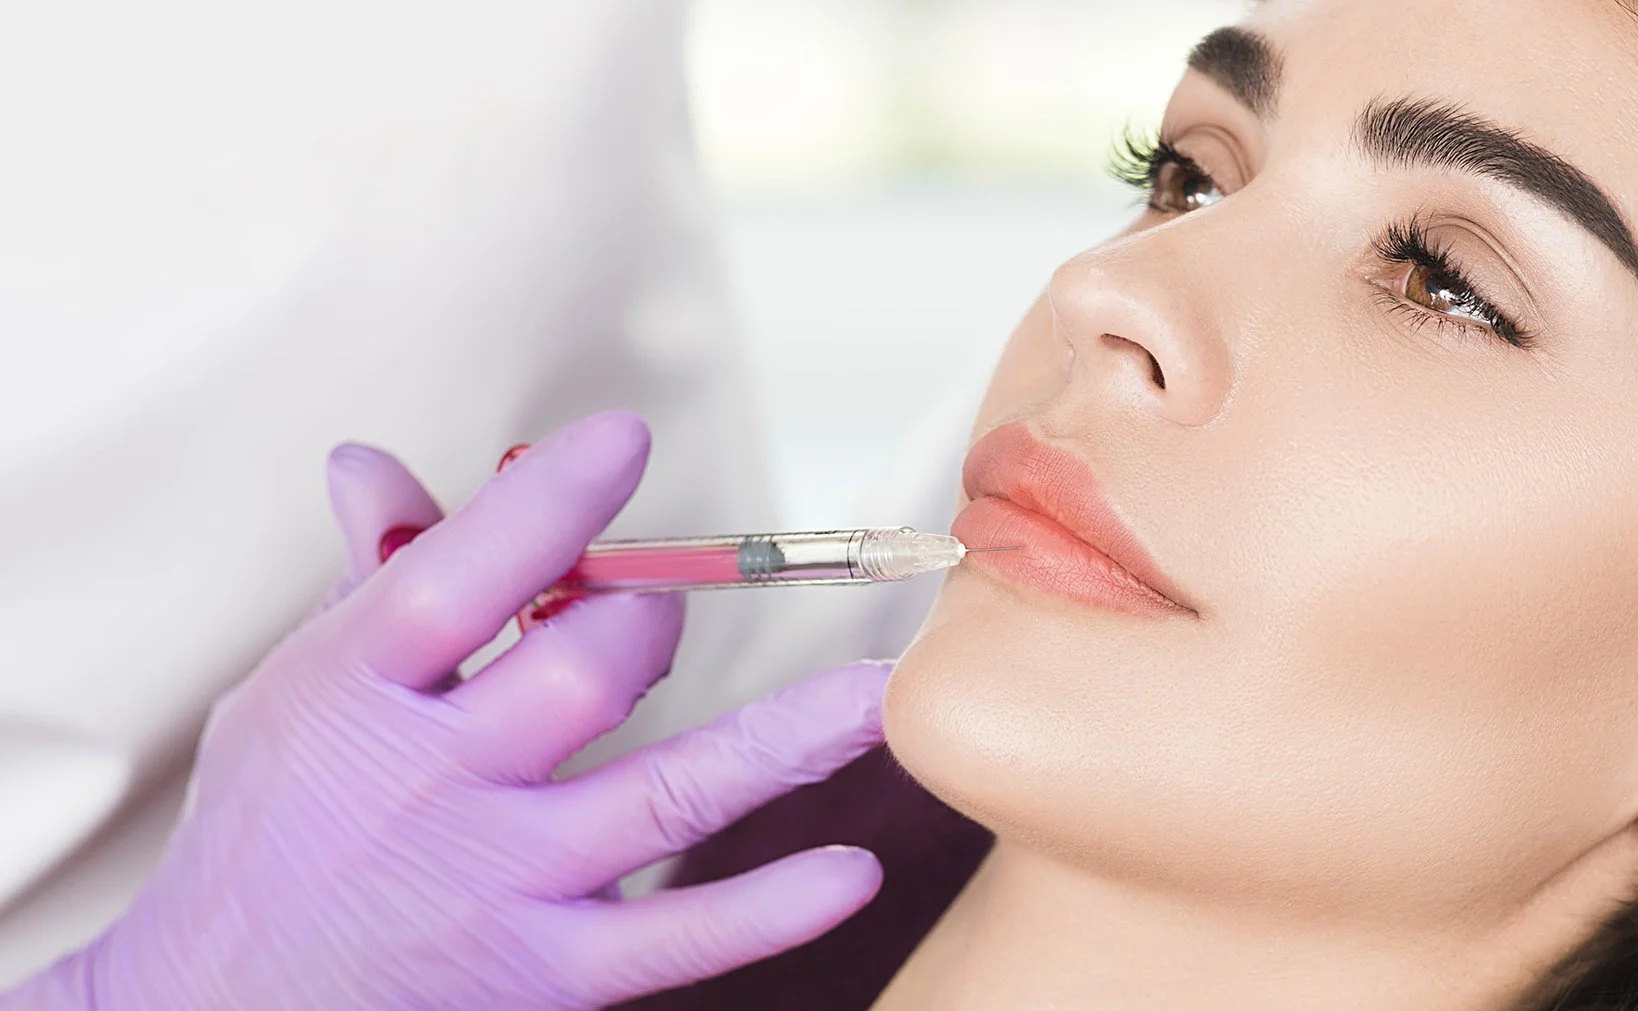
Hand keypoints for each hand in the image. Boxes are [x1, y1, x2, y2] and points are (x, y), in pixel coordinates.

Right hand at [8, 412, 888, 1009]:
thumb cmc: (272, 837)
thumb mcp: (291, 699)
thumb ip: (367, 584)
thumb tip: (373, 463)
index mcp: (354, 694)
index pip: (458, 578)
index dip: (547, 505)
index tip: (623, 440)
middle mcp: (433, 786)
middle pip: (585, 675)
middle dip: (644, 621)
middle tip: (653, 608)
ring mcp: (498, 884)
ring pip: (666, 792)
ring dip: (784, 738)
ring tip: (874, 693)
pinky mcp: (545, 976)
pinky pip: (679, 938)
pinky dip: (769, 909)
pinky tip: (852, 870)